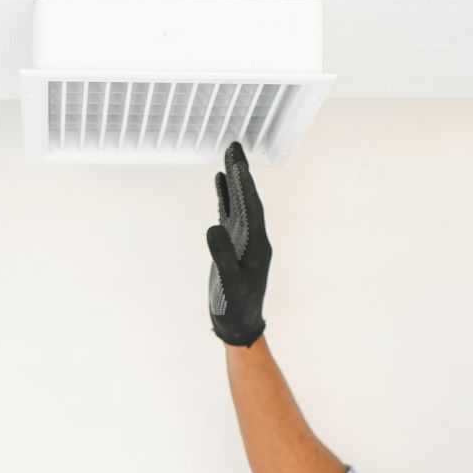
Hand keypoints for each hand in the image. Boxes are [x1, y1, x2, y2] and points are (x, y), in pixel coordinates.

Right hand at [205, 140, 270, 347]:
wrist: (239, 325)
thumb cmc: (235, 307)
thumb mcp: (229, 284)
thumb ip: (223, 256)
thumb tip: (214, 227)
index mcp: (258, 246)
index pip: (253, 209)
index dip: (245, 186)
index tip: (238, 164)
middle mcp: (254, 238)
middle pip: (248, 199)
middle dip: (241, 173)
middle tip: (235, 147)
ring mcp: (244, 240)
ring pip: (240, 203)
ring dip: (234, 180)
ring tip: (229, 156)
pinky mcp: (233, 245)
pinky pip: (231, 214)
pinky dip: (226, 197)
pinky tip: (220, 183)